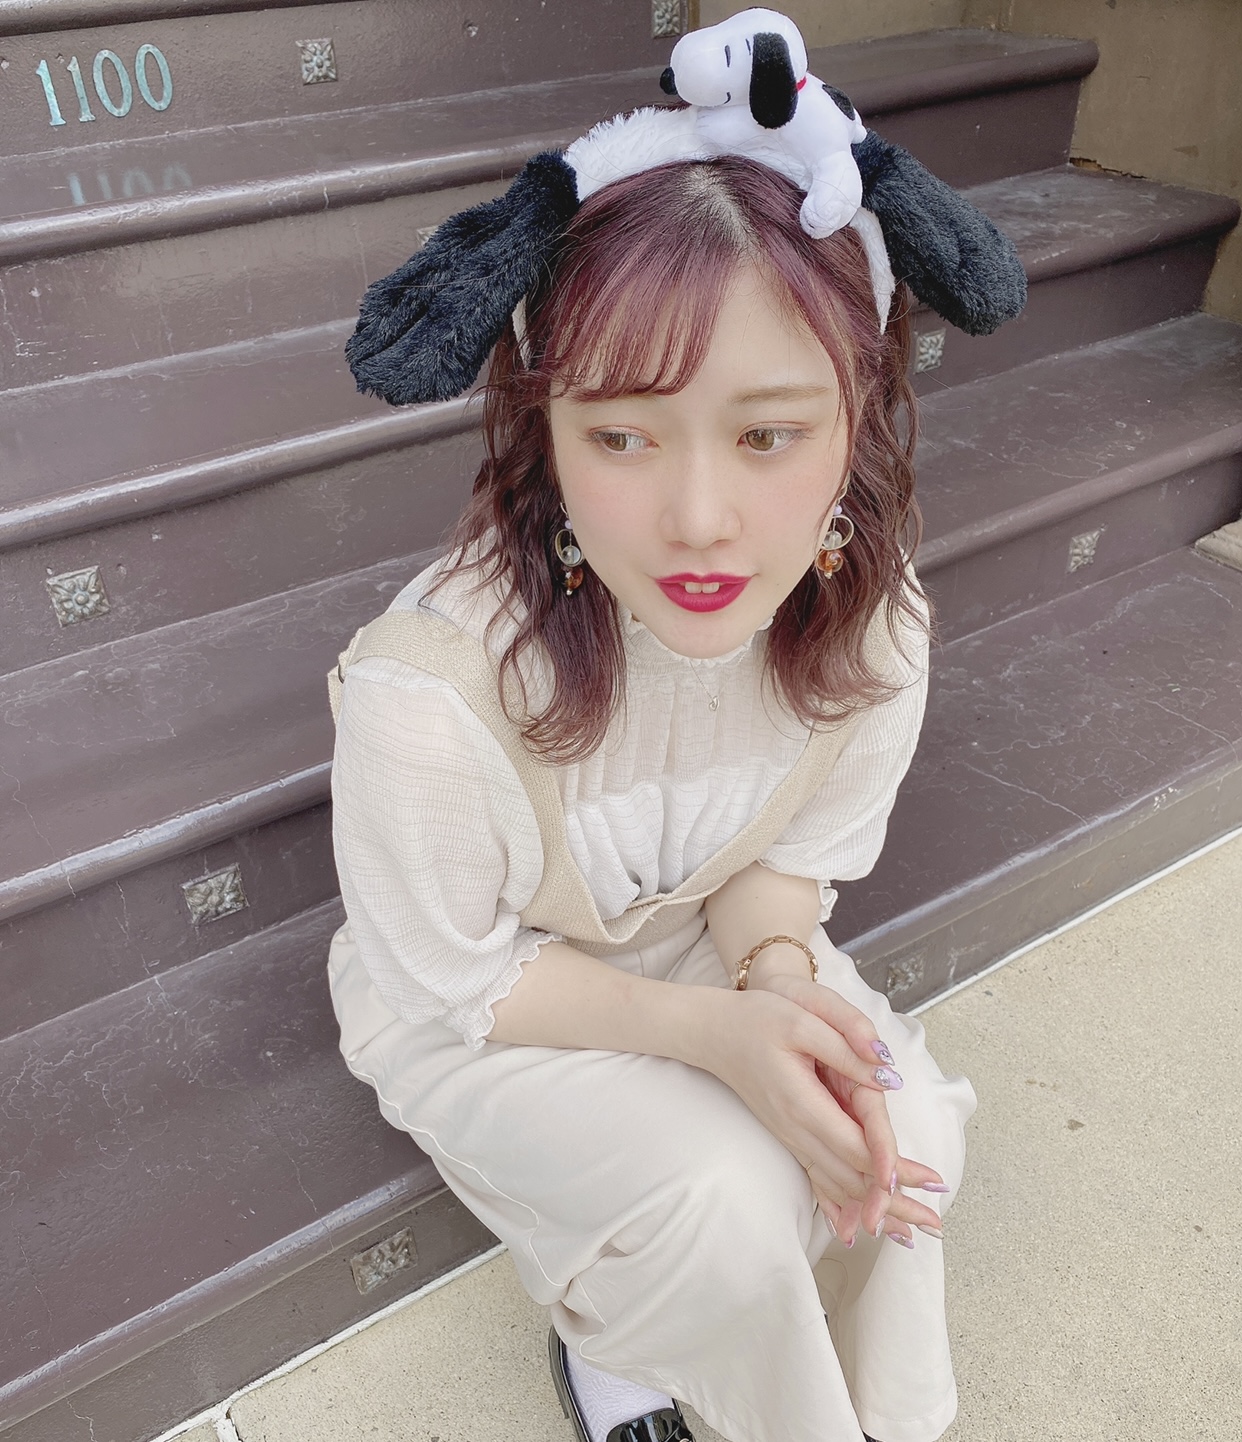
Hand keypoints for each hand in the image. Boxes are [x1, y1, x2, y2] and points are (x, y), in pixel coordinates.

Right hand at [696, 979, 944, 1244]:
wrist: (713, 1031)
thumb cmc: (756, 1019)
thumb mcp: (802, 1019)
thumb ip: (847, 1047)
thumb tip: (888, 1074)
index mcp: (803, 1102)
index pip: (857, 1145)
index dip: (895, 1166)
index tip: (929, 1181)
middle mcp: (797, 1128)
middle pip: (853, 1176)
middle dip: (895, 1202)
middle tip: (934, 1225)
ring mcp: (791, 1136)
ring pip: (838, 1184)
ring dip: (875, 1209)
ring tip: (911, 1233)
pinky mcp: (789, 1135)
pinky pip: (818, 1179)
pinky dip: (841, 1205)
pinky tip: (854, 1227)